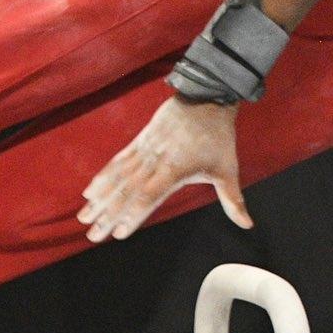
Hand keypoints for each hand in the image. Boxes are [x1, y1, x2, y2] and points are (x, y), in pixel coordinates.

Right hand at [77, 95, 251, 241]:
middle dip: (108, 215)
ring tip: (84, 217)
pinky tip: (89, 192)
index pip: (149, 197)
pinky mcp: (139, 141)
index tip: (119, 233)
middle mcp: (155, 161)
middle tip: (92, 236)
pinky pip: (117, 162)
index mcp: (175, 170)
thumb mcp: (228, 170)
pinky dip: (102, 177)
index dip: (133, 215)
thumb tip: (248, 224)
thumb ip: (233, 200)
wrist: (207, 97)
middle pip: (127, 192)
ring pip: (118, 178)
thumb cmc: (219, 137)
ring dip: (99, 199)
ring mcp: (145, 150)